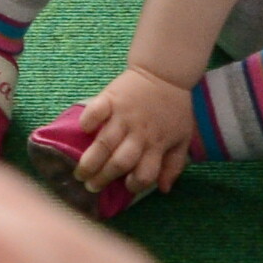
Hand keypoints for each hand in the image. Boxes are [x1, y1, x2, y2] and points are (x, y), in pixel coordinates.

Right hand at [74, 67, 198, 197]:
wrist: (165, 73)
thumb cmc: (174, 109)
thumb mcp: (182, 138)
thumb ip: (174, 165)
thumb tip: (164, 189)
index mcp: (157, 144)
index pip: (145, 173)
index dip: (135, 185)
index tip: (125, 186)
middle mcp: (139, 133)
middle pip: (119, 162)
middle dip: (103, 178)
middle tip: (91, 186)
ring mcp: (123, 115)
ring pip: (104, 143)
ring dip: (90, 161)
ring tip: (80, 173)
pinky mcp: (111, 98)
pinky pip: (96, 112)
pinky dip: (88, 121)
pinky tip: (84, 130)